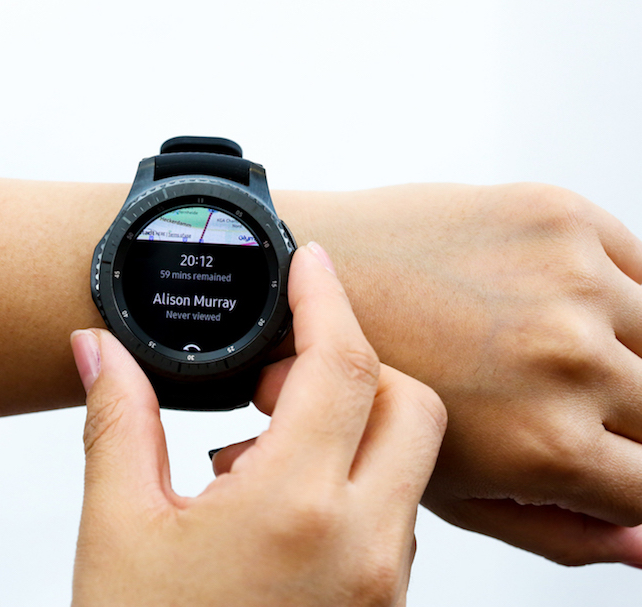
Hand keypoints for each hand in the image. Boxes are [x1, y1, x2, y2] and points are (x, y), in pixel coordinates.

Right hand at [69, 244, 445, 606]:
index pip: (341, 366)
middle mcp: (361, 544)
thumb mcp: (118, 527)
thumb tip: (98, 351)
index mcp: (294, 510)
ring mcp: (381, 580)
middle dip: (352, 364)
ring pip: (410, 460)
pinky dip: (355, 476)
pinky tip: (279, 496)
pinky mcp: (380, 603)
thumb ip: (117, 422)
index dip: (326, 299)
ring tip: (262, 441)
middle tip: (275, 377)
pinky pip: (396, 512)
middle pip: (408, 403)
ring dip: (353, 424)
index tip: (309, 263)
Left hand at [284, 183, 641, 565]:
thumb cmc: (368, 385)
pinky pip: (638, 266)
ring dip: (624, 354)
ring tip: (547, 351)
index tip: (609, 463)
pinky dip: (614, 292)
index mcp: (545, 442)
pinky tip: (554, 301)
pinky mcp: (561, 217)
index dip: (630, 483)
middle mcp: (570, 361)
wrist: (312, 276)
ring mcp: (571, 282)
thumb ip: (557, 531)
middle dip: (624, 420)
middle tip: (562, 402)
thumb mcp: (450, 491)